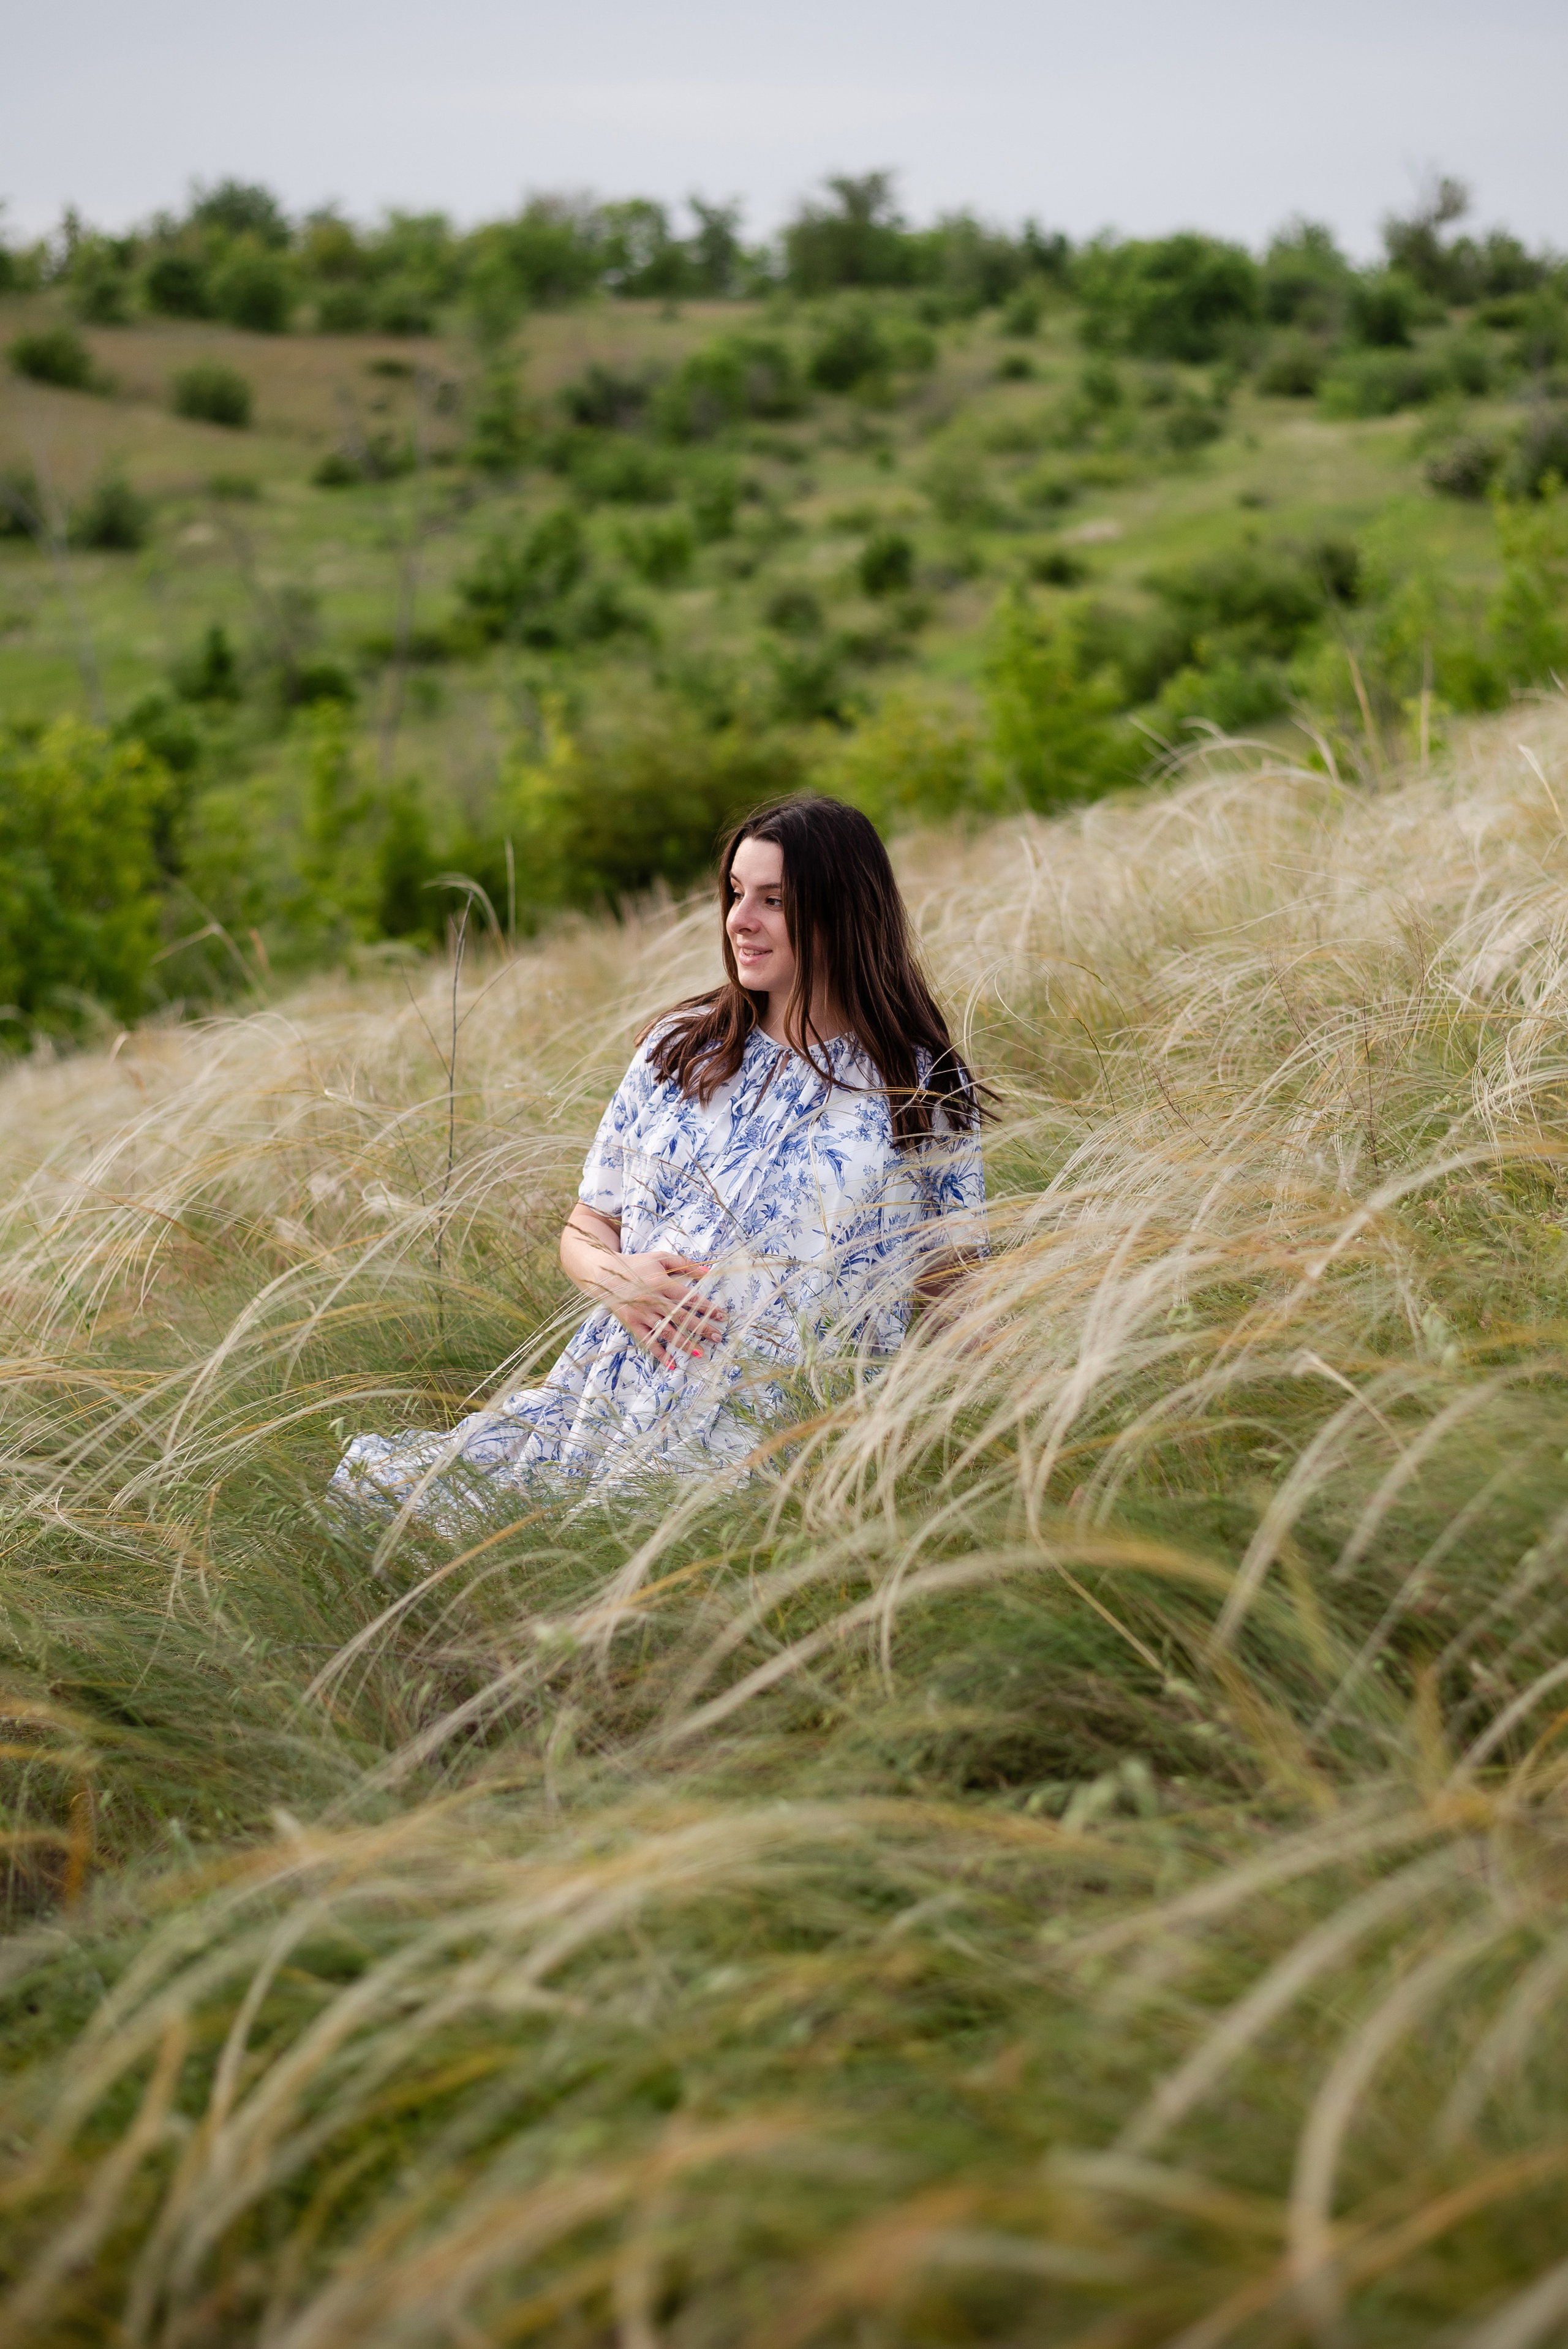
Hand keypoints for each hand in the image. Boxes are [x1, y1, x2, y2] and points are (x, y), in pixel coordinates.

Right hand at [590, 1248, 727, 1368]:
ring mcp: (641, 1313)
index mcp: (661, 1283)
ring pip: (666, 1331)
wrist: (604, 1273)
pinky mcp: (631, 1323)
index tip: (722, 1316)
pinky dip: (659, 1353)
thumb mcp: (660, 1258)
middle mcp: (653, 1300)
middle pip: (681, 1317)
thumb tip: (707, 1271)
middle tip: (717, 1337)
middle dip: (701, 1328)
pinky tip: (671, 1364)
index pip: (689, 1298)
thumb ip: (684, 1264)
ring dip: (684, 1343)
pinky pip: (647, 1340)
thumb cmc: (636, 1264)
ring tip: (700, 1353)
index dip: (707, 1307)